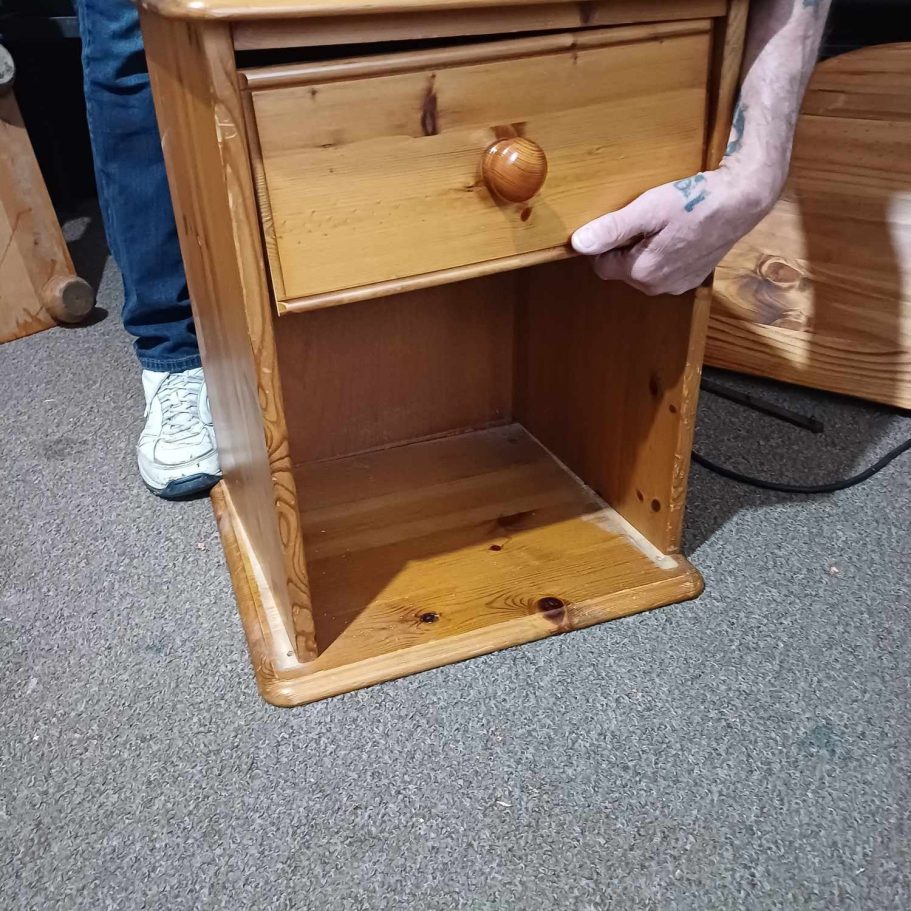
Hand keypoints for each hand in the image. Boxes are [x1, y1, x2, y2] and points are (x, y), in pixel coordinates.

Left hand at [570, 165, 780, 296]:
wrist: (742, 201)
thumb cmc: (695, 201)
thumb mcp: (648, 209)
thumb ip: (612, 229)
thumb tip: (578, 243)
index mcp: (643, 273)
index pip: (601, 265)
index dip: (605, 243)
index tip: (621, 221)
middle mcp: (658, 287)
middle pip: (622, 269)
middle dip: (625, 247)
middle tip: (646, 220)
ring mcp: (677, 286)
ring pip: (643, 270)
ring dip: (644, 250)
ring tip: (663, 225)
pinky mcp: (692, 279)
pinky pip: (664, 270)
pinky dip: (664, 254)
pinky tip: (678, 234)